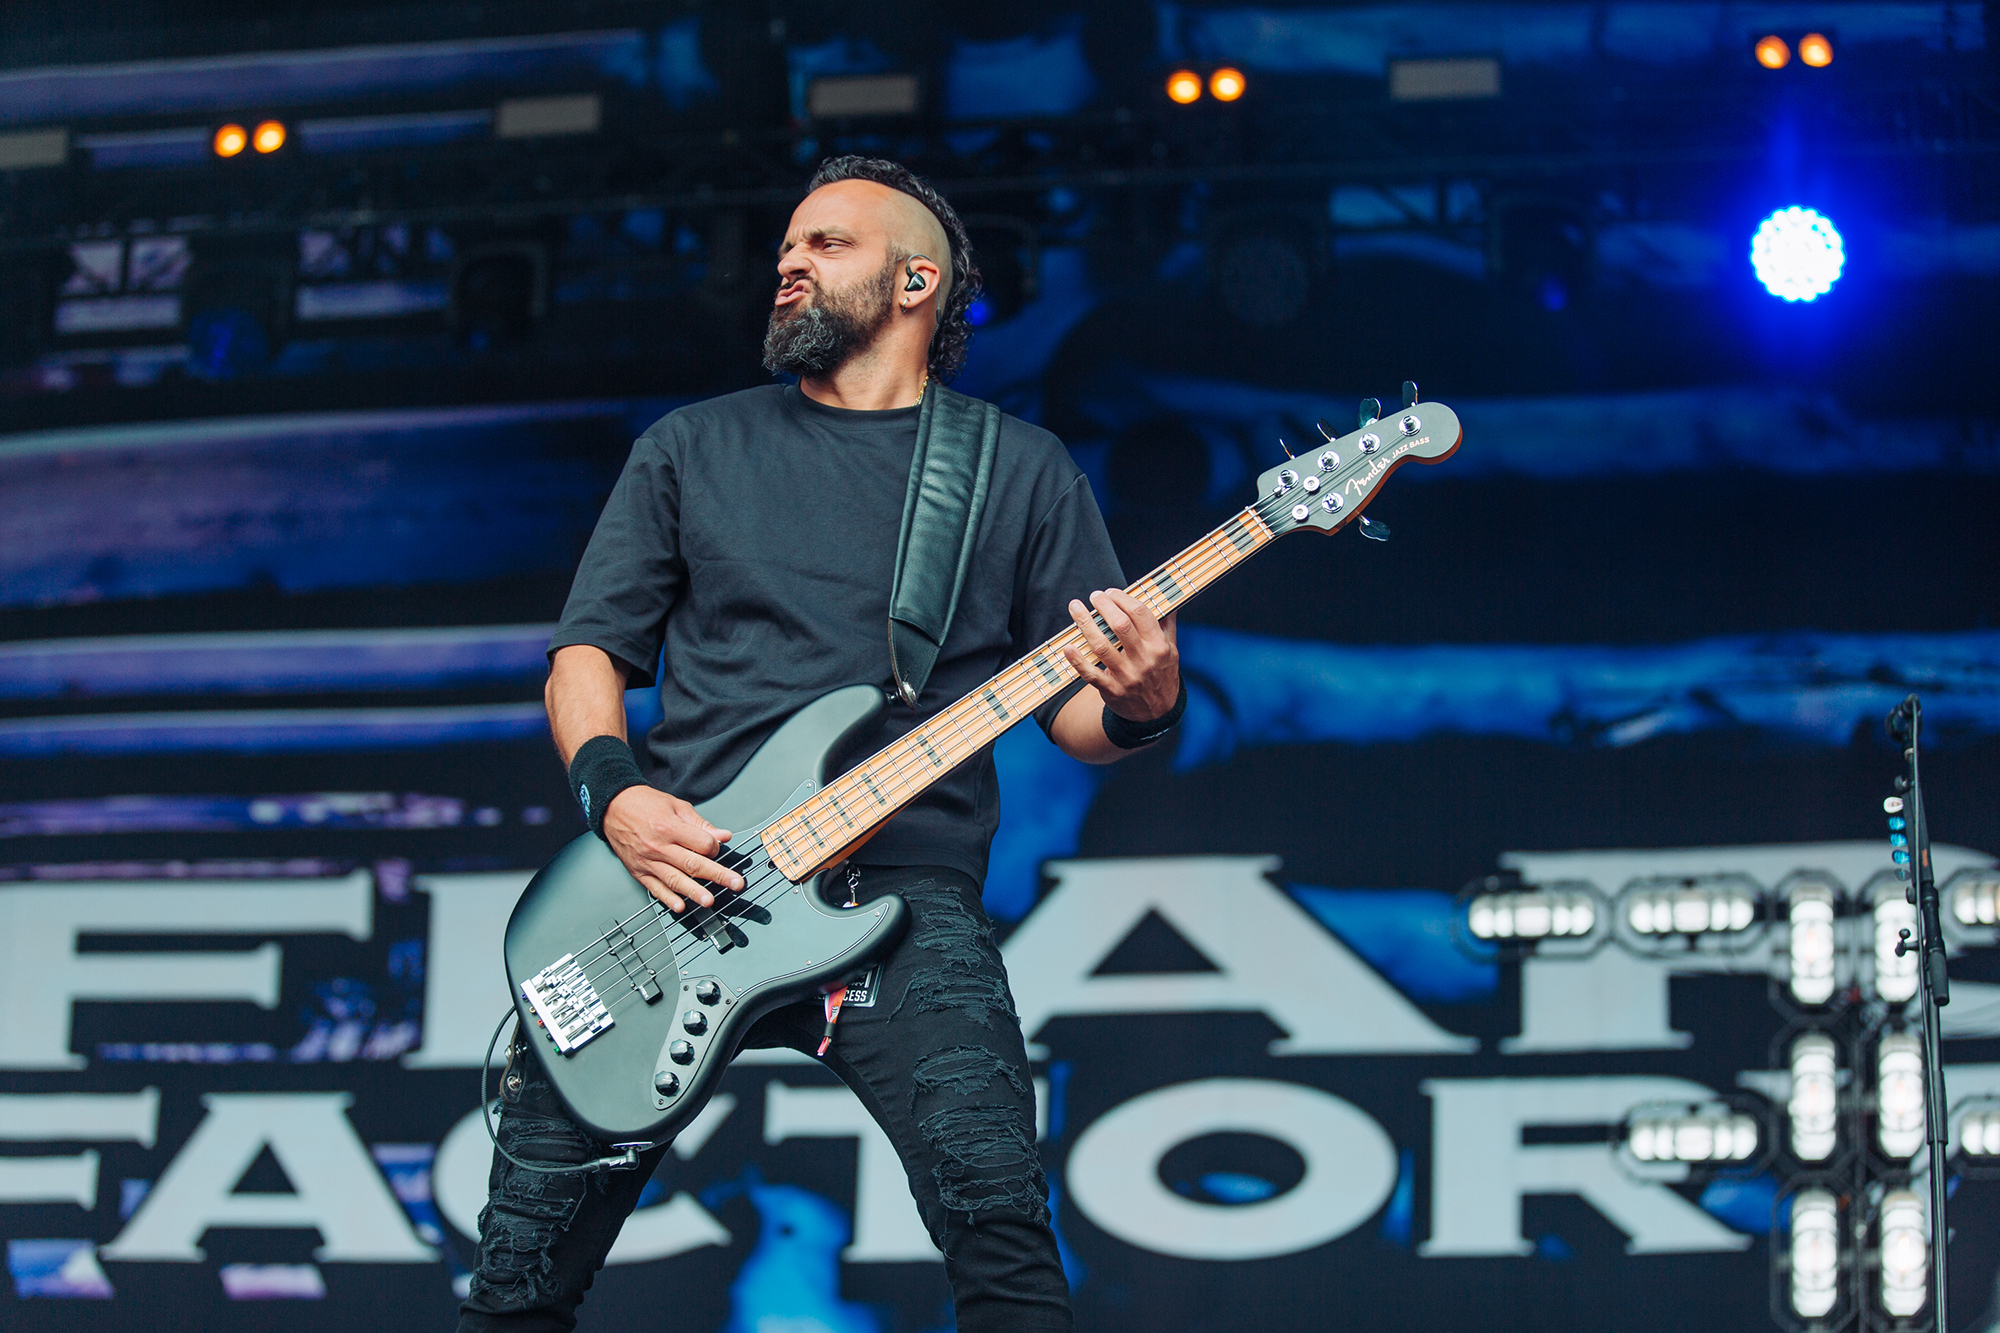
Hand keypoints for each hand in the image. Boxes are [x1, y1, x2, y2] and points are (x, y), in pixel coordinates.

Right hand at [600, 785, 742, 911]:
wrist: (614, 807)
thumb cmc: (645, 804)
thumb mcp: (676, 806)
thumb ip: (700, 824)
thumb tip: (723, 836)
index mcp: (669, 827)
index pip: (701, 844)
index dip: (715, 847)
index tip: (719, 847)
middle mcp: (658, 846)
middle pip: (693, 864)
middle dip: (717, 875)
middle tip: (736, 884)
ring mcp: (647, 861)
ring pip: (674, 880)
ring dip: (694, 892)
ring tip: (709, 901)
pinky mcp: (639, 871)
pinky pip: (655, 888)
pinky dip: (667, 899)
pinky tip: (680, 906)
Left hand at [1062, 587, 1179, 721]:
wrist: (1157, 713)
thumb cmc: (1162, 674)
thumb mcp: (1172, 650)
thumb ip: (1167, 625)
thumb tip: (1167, 599)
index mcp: (1159, 646)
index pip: (1140, 614)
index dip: (1123, 598)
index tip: (1110, 592)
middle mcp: (1144, 660)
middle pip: (1120, 626)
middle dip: (1104, 606)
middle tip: (1094, 596)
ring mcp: (1127, 676)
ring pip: (1101, 646)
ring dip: (1085, 624)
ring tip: (1075, 608)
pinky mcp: (1112, 690)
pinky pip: (1091, 674)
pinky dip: (1077, 661)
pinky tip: (1067, 647)